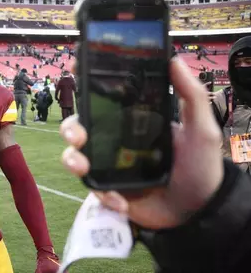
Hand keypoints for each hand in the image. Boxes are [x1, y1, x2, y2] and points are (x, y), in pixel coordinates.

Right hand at [59, 58, 223, 229]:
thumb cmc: (200, 167)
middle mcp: (114, 138)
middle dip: (70, 128)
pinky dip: (103, 194)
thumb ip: (192, 96)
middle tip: (78, 137)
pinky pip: (93, 188)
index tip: (76, 68)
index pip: (103, 97)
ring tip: (82, 168)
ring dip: (72, 159)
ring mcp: (108, 164)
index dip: (85, 82)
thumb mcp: (201, 129)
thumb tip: (174, 61)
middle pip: (78, 125)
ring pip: (74, 155)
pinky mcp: (107, 189)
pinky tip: (120, 201)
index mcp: (132, 120)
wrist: (198, 212)